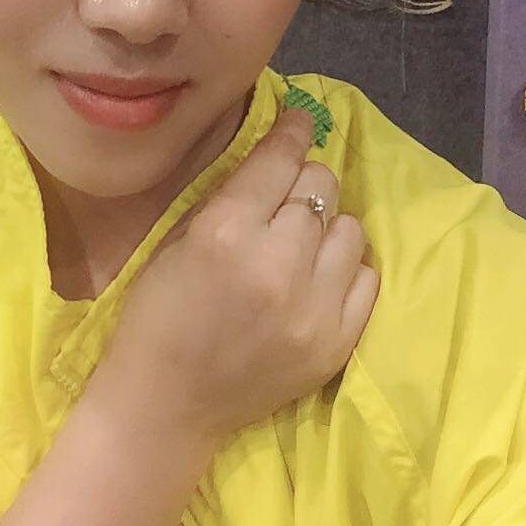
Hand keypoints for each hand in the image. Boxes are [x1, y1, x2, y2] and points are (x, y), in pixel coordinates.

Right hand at [96, 105, 378, 446]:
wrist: (165, 404)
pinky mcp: (336, 343)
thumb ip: (231, 197)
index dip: (295, 131)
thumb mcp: (179, 239)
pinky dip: (344, 270)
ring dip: (326, 228)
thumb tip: (279, 154)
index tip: (303, 120)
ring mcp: (313, 307)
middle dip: (304, 184)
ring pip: (350, 227)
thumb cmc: (158, 314)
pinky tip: (316, 280)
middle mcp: (276, 263)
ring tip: (301, 247)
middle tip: (287, 201)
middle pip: (322, 186)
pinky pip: (367, 277)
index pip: (282, 158)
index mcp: (226, 231)